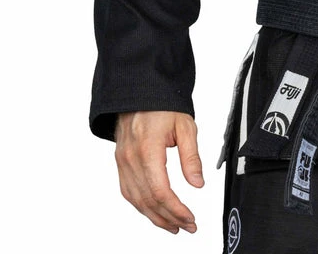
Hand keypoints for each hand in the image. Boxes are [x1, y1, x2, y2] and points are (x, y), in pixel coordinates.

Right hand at [114, 111, 203, 233]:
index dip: (176, 209)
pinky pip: (128, 192)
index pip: (160, 190)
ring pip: (136, 201)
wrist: (140, 92)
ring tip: (173, 226)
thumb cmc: (163, 105)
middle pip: (148, 200)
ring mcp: (122, 162)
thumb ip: (191, 157)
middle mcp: (131, 159)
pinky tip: (154, 212)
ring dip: (154, 217)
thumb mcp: (185, 126)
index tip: (190, 218)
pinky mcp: (120, 163)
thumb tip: (198, 184)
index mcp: (148, 149)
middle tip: (187, 226)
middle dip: (169, 218)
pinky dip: (141, 206)